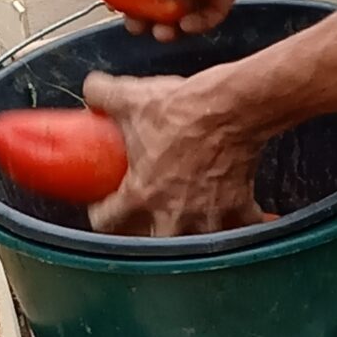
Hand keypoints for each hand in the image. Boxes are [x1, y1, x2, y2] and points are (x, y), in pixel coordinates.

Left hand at [84, 70, 267, 235]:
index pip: (108, 222)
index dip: (100, 216)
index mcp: (142, 194)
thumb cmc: (184, 108)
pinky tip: (240, 220)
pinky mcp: (238, 206)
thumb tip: (93, 91)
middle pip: (153, 245)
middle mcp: (173, 214)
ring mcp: (207, 215)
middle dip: (147, 235)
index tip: (104, 208)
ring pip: (198, 245)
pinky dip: (243, 226)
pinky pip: (242, 228)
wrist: (231, 107)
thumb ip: (104, 95)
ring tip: (193, 225)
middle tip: (146, 221)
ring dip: (195, 236)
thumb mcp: (132, 98)